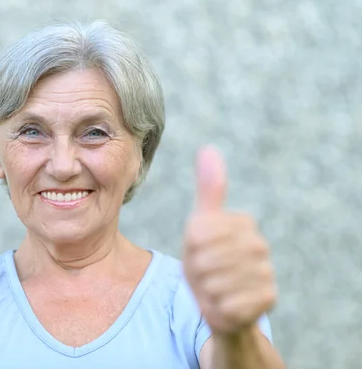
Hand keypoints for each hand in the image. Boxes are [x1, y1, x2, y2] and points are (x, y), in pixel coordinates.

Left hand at [183, 146, 276, 334]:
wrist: (222, 303)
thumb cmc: (206, 260)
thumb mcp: (200, 226)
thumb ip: (207, 190)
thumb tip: (208, 148)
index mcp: (243, 222)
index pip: (197, 233)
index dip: (189, 248)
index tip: (198, 252)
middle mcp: (260, 245)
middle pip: (204, 259)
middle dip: (196, 271)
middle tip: (205, 274)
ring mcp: (267, 272)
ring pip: (214, 282)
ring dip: (206, 290)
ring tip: (215, 288)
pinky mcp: (268, 299)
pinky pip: (226, 304)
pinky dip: (218, 307)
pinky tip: (226, 304)